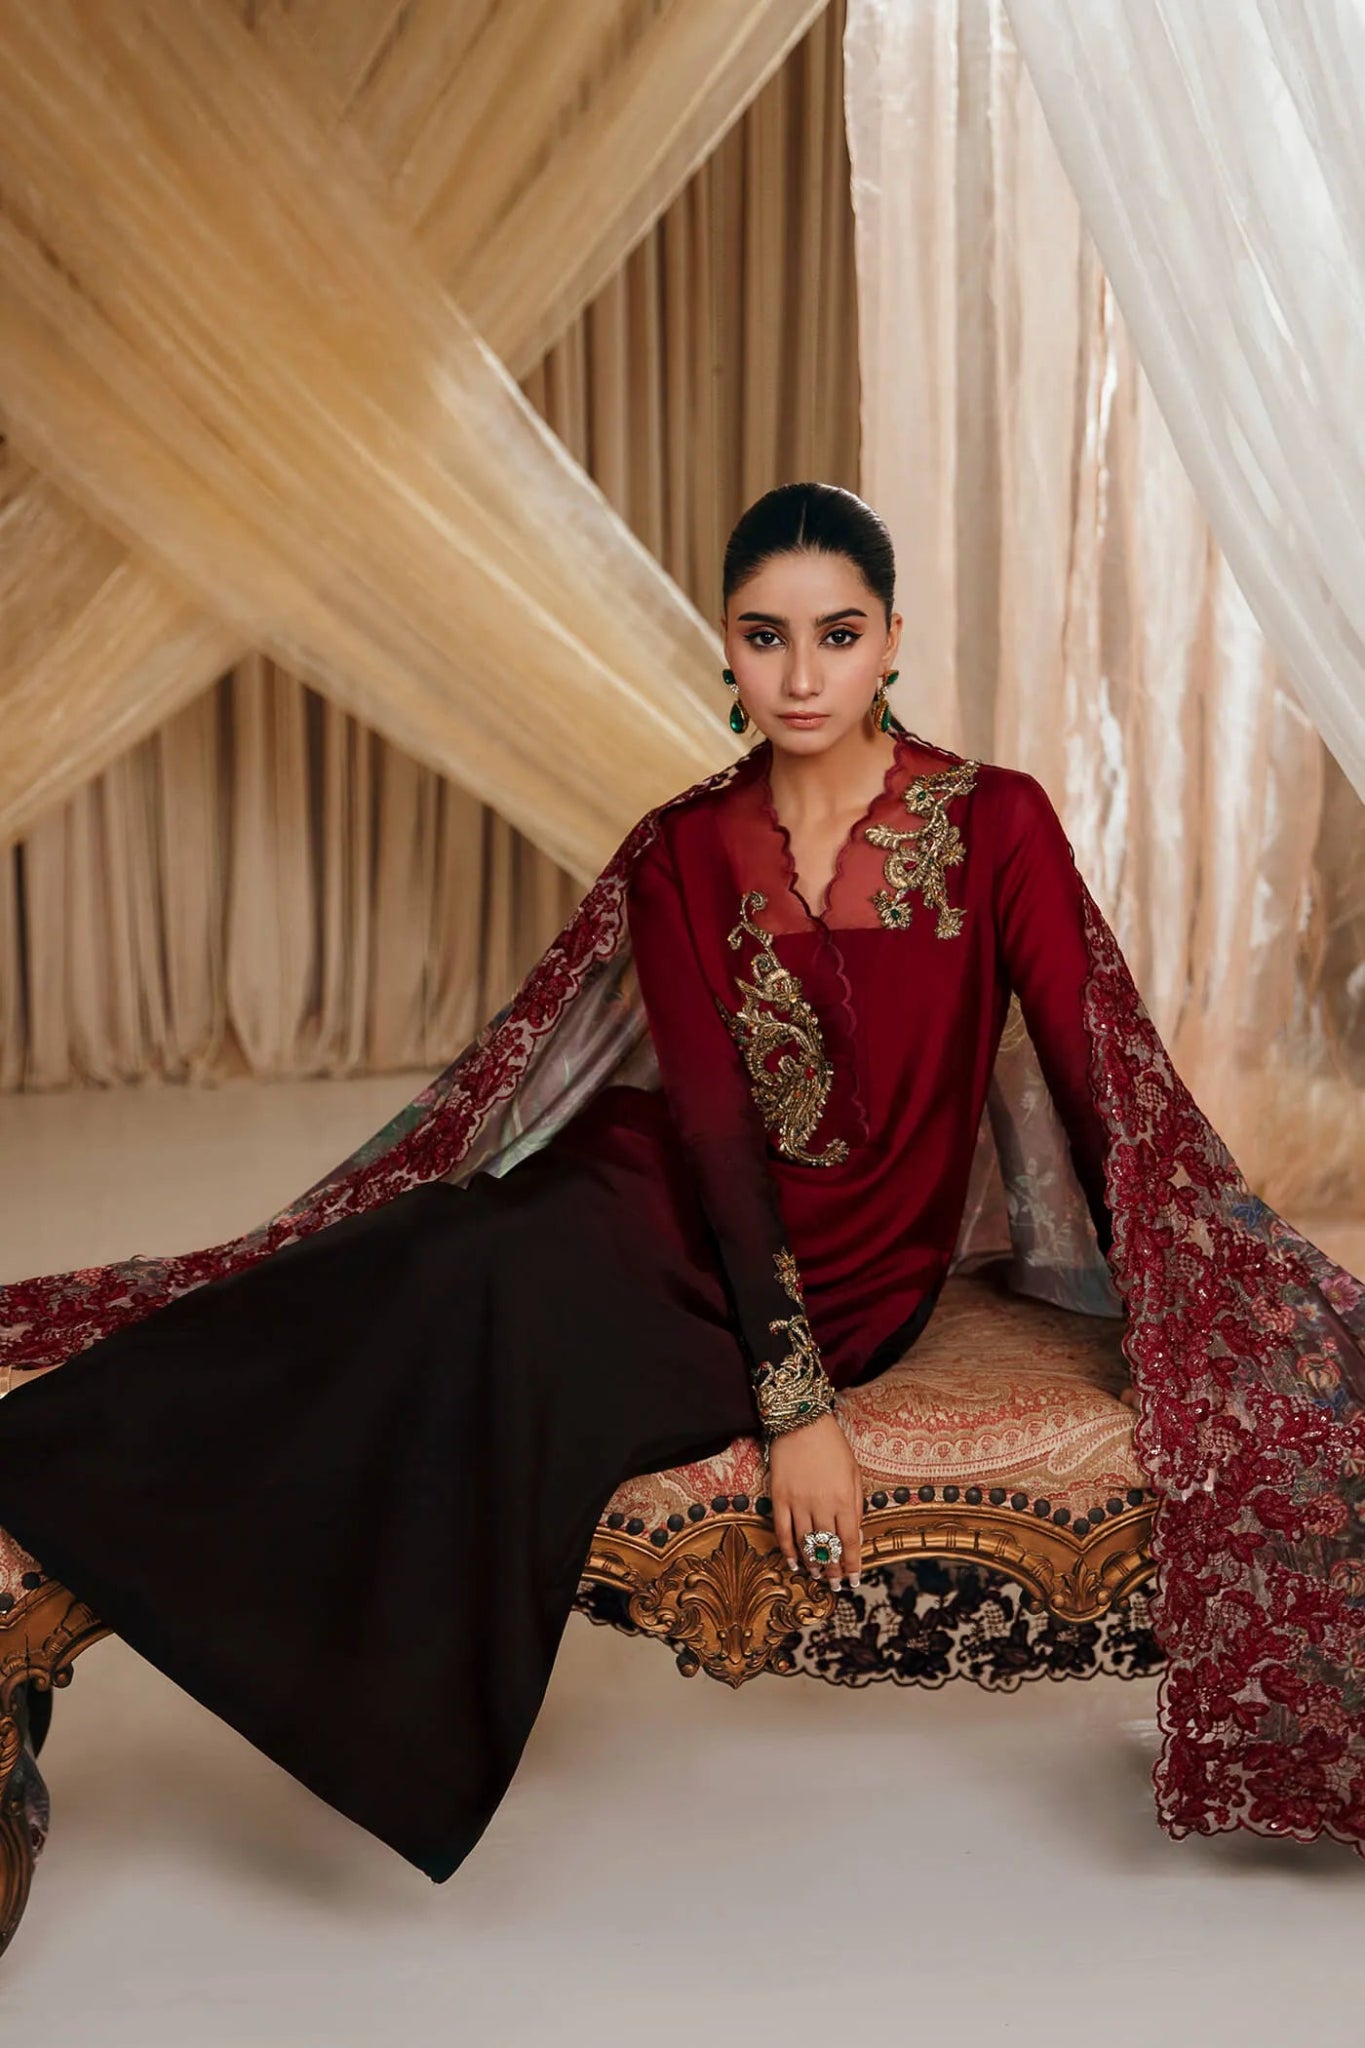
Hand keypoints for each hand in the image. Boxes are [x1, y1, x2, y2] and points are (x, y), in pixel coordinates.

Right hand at [768, 1411, 862, 1586]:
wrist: (802, 1422)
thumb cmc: (833, 1446)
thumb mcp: (854, 1472)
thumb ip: (856, 1504)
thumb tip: (855, 1535)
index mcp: (844, 1499)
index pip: (850, 1542)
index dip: (852, 1564)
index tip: (854, 1578)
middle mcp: (822, 1504)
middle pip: (827, 1547)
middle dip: (833, 1570)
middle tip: (835, 1583)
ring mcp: (798, 1502)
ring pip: (805, 1543)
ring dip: (812, 1564)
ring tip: (817, 1575)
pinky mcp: (779, 1497)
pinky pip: (782, 1531)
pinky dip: (788, 1551)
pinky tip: (793, 1562)